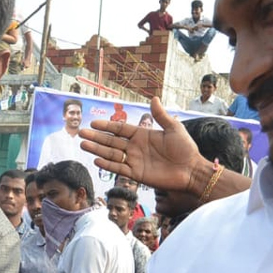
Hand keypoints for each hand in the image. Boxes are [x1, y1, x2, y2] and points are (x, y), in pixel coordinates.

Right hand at [81, 97, 206, 194]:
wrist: (192, 170)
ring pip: (111, 154)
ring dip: (97, 150)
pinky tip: (96, 160)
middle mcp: (135, 147)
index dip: (107, 125)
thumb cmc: (185, 148)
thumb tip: (154, 98)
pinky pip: (119, 169)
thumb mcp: (174, 128)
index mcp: (142, 135)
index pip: (120, 129)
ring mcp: (135, 161)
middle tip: (80, 132)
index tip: (93, 122)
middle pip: (111, 141)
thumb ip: (161, 116)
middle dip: (96, 137)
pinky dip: (108, 165)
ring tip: (83, 144)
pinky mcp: (137, 174)